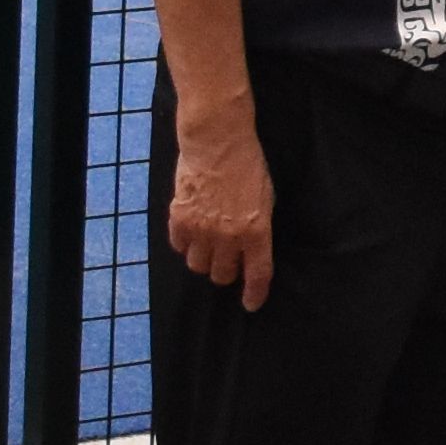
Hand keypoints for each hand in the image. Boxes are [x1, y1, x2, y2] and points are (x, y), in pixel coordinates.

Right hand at [167, 113, 276, 309]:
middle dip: (227, 270)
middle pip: (223, 275)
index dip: (254, 294)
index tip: (251, 304)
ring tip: (208, 244)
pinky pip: (180, 248)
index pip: (257, 275)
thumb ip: (258, 228)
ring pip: (199, 266)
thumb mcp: (266, 198)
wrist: (217, 140)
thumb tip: (250, 251)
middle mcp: (228, 236)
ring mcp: (201, 229)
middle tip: (228, 257)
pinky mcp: (179, 219)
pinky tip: (192, 232)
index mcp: (256, 231)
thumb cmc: (248, 165)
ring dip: (205, 259)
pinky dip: (186, 244)